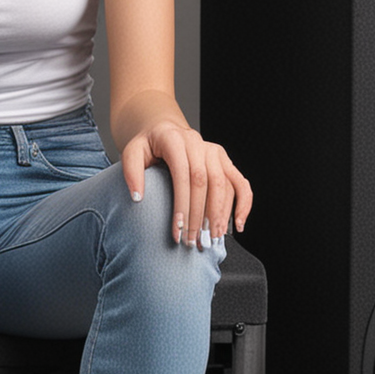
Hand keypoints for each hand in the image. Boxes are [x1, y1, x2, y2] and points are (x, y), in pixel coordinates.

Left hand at [120, 120, 251, 247]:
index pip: (183, 175)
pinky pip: (240, 183)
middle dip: (199, 215)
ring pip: (224, 184)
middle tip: (193, 241)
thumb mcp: (131, 152)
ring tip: (210, 239)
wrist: (163, 132)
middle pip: (205, 182)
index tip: (178, 229)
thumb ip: (131, 172)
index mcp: (175, 140)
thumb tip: (138, 198)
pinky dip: (243, 204)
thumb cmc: (147, 147)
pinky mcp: (225, 161)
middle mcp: (198, 144)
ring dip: (220, 214)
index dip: (183, 204)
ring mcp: (214, 152)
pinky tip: (238, 225)